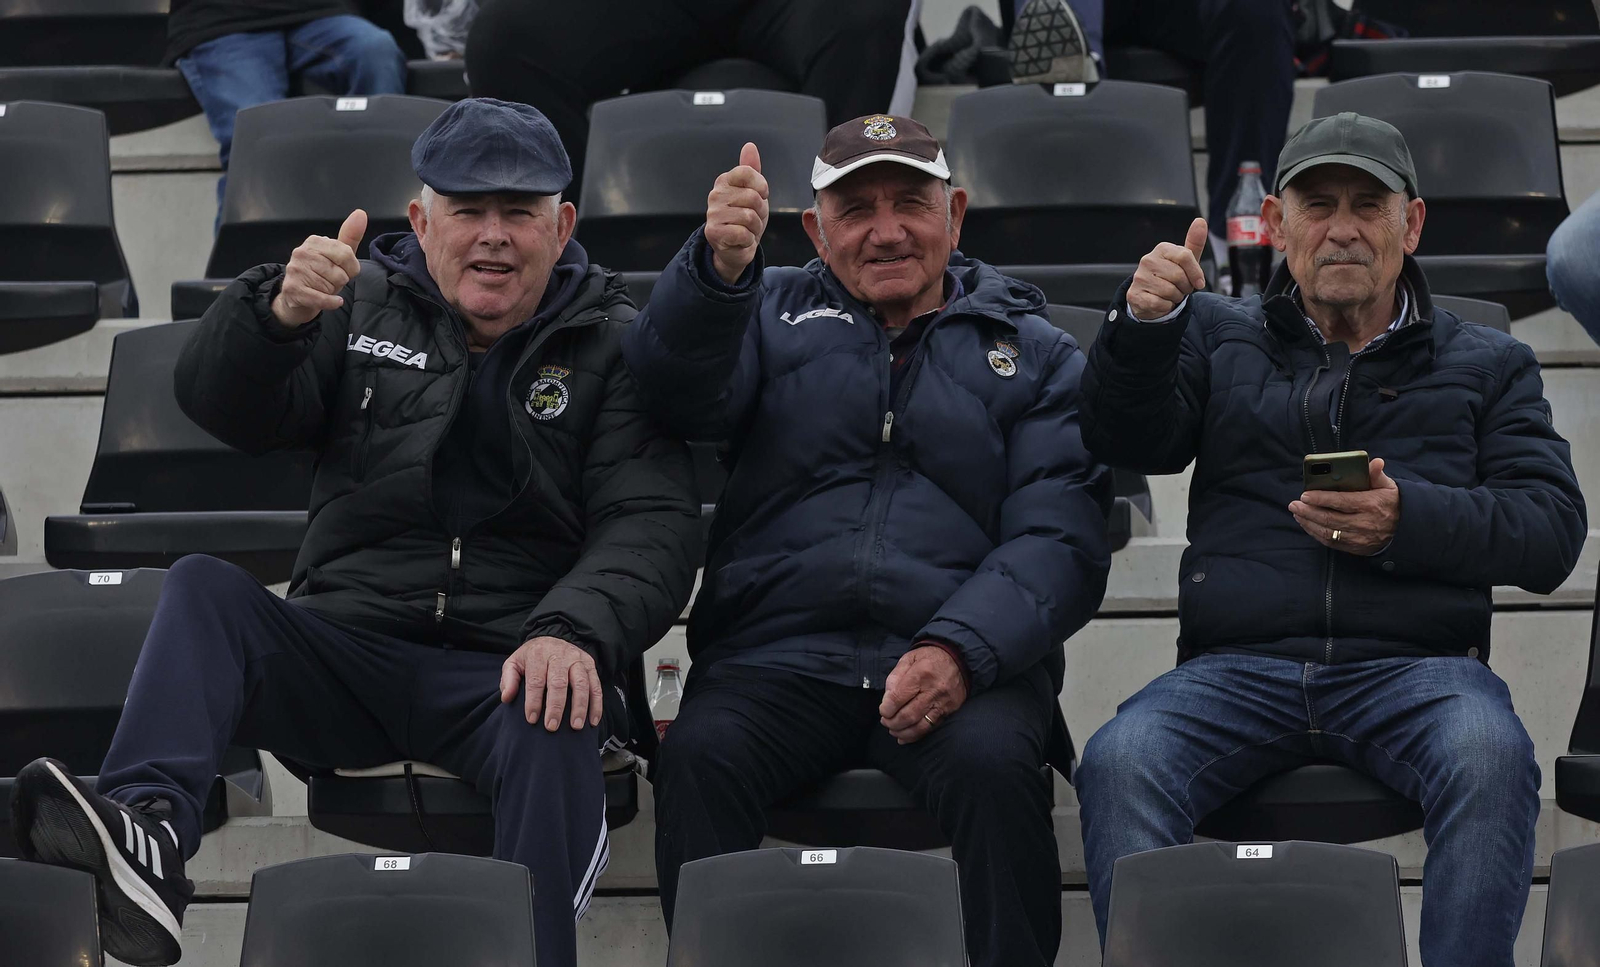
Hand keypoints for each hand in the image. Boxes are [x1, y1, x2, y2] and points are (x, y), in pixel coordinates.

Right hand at [271, 209, 366, 326]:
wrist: (298, 297)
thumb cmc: (321, 274)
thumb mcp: (337, 254)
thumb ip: (350, 236)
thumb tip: (360, 213)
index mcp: (315, 241)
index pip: (346, 254)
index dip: (350, 268)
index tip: (341, 269)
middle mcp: (302, 252)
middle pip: (340, 273)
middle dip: (340, 281)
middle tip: (329, 280)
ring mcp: (295, 270)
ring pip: (331, 286)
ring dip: (332, 291)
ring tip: (322, 287)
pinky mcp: (293, 289)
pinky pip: (322, 298)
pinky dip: (331, 302)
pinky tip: (333, 301)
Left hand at [499, 636, 603, 730]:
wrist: (553, 638)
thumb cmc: (532, 658)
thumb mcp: (514, 662)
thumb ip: (509, 679)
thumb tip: (507, 698)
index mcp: (539, 655)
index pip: (536, 680)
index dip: (533, 701)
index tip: (532, 719)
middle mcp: (560, 656)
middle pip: (559, 682)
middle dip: (556, 706)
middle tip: (552, 727)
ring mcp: (577, 660)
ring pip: (581, 683)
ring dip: (579, 706)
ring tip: (576, 726)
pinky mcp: (590, 665)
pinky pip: (596, 685)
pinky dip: (596, 704)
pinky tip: (593, 720)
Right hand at [705, 142, 768, 284]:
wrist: (735, 248)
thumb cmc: (744, 219)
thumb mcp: (753, 192)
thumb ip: (752, 169)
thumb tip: (750, 146)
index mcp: (725, 181)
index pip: (746, 172)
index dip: (761, 186)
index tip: (760, 196)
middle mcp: (716, 195)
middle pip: (753, 197)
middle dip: (760, 212)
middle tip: (752, 219)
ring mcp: (713, 213)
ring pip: (749, 216)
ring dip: (755, 228)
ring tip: (747, 229)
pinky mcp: (714, 232)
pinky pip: (743, 233)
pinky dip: (748, 240)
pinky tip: (741, 240)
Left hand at [878, 646, 969, 744]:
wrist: (958, 659)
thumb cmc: (928, 658)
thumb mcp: (908, 659)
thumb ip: (895, 678)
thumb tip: (887, 701)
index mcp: (920, 674)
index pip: (898, 698)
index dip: (886, 709)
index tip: (883, 711)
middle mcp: (933, 690)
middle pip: (908, 715)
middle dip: (892, 723)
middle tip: (885, 722)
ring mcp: (943, 702)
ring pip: (920, 725)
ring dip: (903, 732)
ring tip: (893, 730)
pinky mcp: (950, 710)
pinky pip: (931, 727)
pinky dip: (915, 735)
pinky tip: (904, 736)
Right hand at [1126, 216, 1208, 319]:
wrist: (1150, 297)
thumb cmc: (1171, 277)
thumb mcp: (1185, 261)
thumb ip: (1194, 243)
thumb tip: (1200, 221)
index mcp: (1162, 249)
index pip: (1185, 256)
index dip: (1196, 273)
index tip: (1199, 283)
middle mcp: (1148, 260)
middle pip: (1179, 276)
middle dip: (1185, 287)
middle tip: (1181, 289)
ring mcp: (1139, 277)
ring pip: (1170, 292)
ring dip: (1176, 298)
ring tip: (1170, 295)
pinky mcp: (1134, 294)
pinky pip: (1160, 304)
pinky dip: (1165, 307)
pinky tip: (1161, 302)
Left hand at [1289, 458, 1400, 555]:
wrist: (1405, 529)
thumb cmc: (1391, 503)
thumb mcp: (1388, 487)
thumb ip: (1377, 475)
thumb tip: (1375, 462)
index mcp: (1370, 504)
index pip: (1341, 502)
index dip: (1321, 499)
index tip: (1305, 494)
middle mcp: (1364, 523)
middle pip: (1330, 519)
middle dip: (1308, 511)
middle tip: (1294, 504)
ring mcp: (1359, 537)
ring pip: (1328, 532)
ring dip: (1308, 523)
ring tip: (1297, 513)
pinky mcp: (1355, 547)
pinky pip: (1331, 542)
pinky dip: (1316, 534)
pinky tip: (1307, 524)